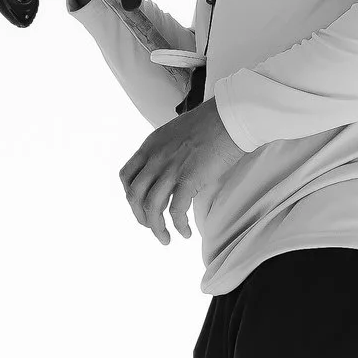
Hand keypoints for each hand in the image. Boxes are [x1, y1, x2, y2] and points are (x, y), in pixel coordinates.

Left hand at [120, 94, 239, 244]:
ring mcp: (171, 169)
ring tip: (165, 239)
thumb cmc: (212, 124)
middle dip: (140, 216)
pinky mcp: (189, 179)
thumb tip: (170, 170)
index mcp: (150, 146)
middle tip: (152, 227)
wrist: (231, 117)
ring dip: (156, 228)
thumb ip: (166, 151)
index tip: (141, 205)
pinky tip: (185, 232)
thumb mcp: (176, 133)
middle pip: (134, 196)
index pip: (126, 176)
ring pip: (151, 207)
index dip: (130, 195)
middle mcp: (155, 158)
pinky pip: (176, 211)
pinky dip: (178, 225)